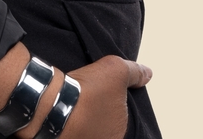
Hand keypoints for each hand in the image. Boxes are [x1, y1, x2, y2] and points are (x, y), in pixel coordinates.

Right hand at [0, 45, 150, 138]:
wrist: (54, 101)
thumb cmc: (88, 91)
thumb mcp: (116, 70)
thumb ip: (134, 72)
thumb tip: (147, 74)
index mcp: (119, 131)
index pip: (120, 118)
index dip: (112, 102)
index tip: (102, 91)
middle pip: (104, 123)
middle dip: (98, 109)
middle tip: (89, 93)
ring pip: (87, 126)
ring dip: (83, 113)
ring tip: (76, 98)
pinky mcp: (64, 138)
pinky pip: (71, 128)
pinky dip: (69, 118)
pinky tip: (65, 105)